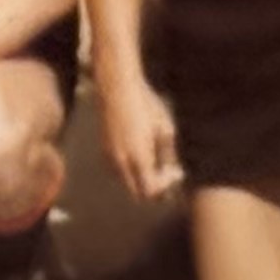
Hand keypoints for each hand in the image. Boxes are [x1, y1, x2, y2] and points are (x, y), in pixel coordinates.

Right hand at [102, 74, 180, 203]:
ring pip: (126, 182)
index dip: (165, 187)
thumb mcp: (164, 129)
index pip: (150, 191)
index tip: (175, 173)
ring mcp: (110, 157)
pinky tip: (141, 152)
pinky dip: (131, 169)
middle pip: (137, 192)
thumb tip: (173, 171)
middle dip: (153, 187)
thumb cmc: (145, 105)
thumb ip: (168, 155)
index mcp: (138, 158)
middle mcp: (121, 162)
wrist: (118, 87)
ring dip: (140, 179)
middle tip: (167, 173)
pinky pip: (118, 170)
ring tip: (155, 160)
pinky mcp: (104, 150)